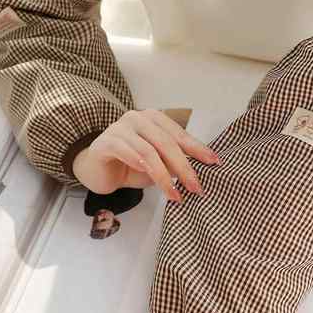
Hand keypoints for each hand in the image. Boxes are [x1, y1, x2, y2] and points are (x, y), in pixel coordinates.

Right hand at [72, 109, 220, 201]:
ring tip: (176, 195)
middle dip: (184, 166)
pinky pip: (128, 153)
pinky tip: (155, 182)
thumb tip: (198, 173)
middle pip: (166, 142)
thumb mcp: (158, 164)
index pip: (179, 134)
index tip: (214, 162)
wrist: (98, 171)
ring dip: (165, 176)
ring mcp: (120, 128)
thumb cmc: (130, 165)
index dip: (197, 148)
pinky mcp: (105, 142)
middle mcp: (137, 118)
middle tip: (196, 187)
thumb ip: (173, 163)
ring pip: (149, 151)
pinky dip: (144, 169)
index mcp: (153, 119)